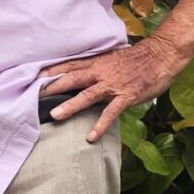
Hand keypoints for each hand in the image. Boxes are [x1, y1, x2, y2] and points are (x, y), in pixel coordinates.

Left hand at [37, 37, 186, 142]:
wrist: (160, 56)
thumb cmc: (137, 58)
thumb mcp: (112, 57)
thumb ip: (97, 65)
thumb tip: (83, 71)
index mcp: (96, 62)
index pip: (69, 65)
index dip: (51, 70)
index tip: (33, 75)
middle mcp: (100, 72)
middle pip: (71, 78)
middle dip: (52, 86)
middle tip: (33, 94)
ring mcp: (112, 85)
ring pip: (86, 95)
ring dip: (70, 105)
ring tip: (54, 115)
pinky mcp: (125, 96)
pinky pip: (110, 112)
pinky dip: (100, 125)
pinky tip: (90, 136)